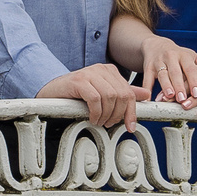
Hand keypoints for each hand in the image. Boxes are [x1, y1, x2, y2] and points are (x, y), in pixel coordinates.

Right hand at [38, 63, 152, 129]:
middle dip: (118, 114)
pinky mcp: (78, 80)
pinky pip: (95, 99)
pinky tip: (92, 118)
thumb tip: (145, 95)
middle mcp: (101, 69)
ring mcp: (89, 73)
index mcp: (110, 71)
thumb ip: (123, 93)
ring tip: (100, 121)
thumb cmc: (76, 94)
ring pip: (110, 97)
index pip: (129, 92)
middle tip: (109, 123)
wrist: (51, 91)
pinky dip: (96, 112)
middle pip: (121, 95)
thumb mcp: (102, 94)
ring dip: (106, 115)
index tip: (131, 126)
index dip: (131, 112)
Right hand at [137, 34, 196, 108]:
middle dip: (179, 86)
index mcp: (183, 55)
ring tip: (169, 97)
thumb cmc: (178, 55)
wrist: (155, 45)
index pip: (190, 68)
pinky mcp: (147, 67)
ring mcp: (158, 62)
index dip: (194, 80)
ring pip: (162, 75)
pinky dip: (146, 89)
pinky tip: (149, 100)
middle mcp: (171, 57)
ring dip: (165, 86)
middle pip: (175, 73)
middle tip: (184, 99)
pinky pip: (146, 79)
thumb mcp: (192, 56)